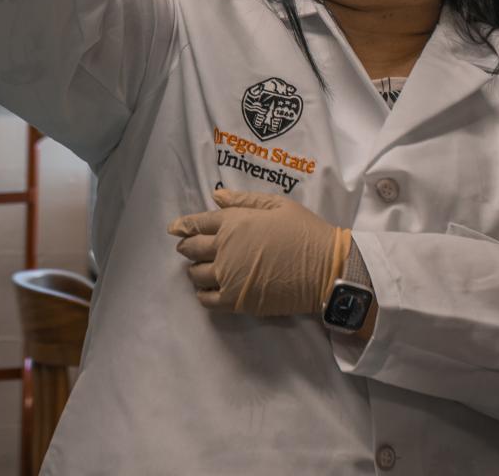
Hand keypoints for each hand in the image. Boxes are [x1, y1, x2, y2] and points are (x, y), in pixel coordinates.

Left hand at [167, 188, 351, 316]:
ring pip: (196, 275)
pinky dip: (203, 293)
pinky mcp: (236, 301)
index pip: (198, 223)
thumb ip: (244, 200)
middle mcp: (224, 249)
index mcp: (233, 222)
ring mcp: (228, 277)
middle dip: (186, 246)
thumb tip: (217, 196)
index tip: (174, 229)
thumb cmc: (303, 231)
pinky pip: (207, 299)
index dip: (183, 225)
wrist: (323, 269)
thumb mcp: (277, 205)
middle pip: (192, 248)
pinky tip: (209, 288)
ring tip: (201, 267)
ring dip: (194, 269)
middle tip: (187, 247)